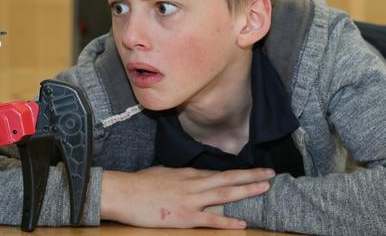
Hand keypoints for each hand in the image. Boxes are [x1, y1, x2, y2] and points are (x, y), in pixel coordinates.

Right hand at [100, 166, 274, 228]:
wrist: (124, 192)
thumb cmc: (139, 184)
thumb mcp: (162, 173)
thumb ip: (178, 176)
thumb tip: (187, 178)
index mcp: (187, 174)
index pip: (217, 173)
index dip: (238, 173)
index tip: (253, 171)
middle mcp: (193, 184)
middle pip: (227, 178)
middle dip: (251, 176)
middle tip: (271, 173)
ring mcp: (190, 200)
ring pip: (224, 193)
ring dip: (246, 190)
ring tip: (264, 188)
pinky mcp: (184, 217)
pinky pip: (210, 219)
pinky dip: (227, 221)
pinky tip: (242, 223)